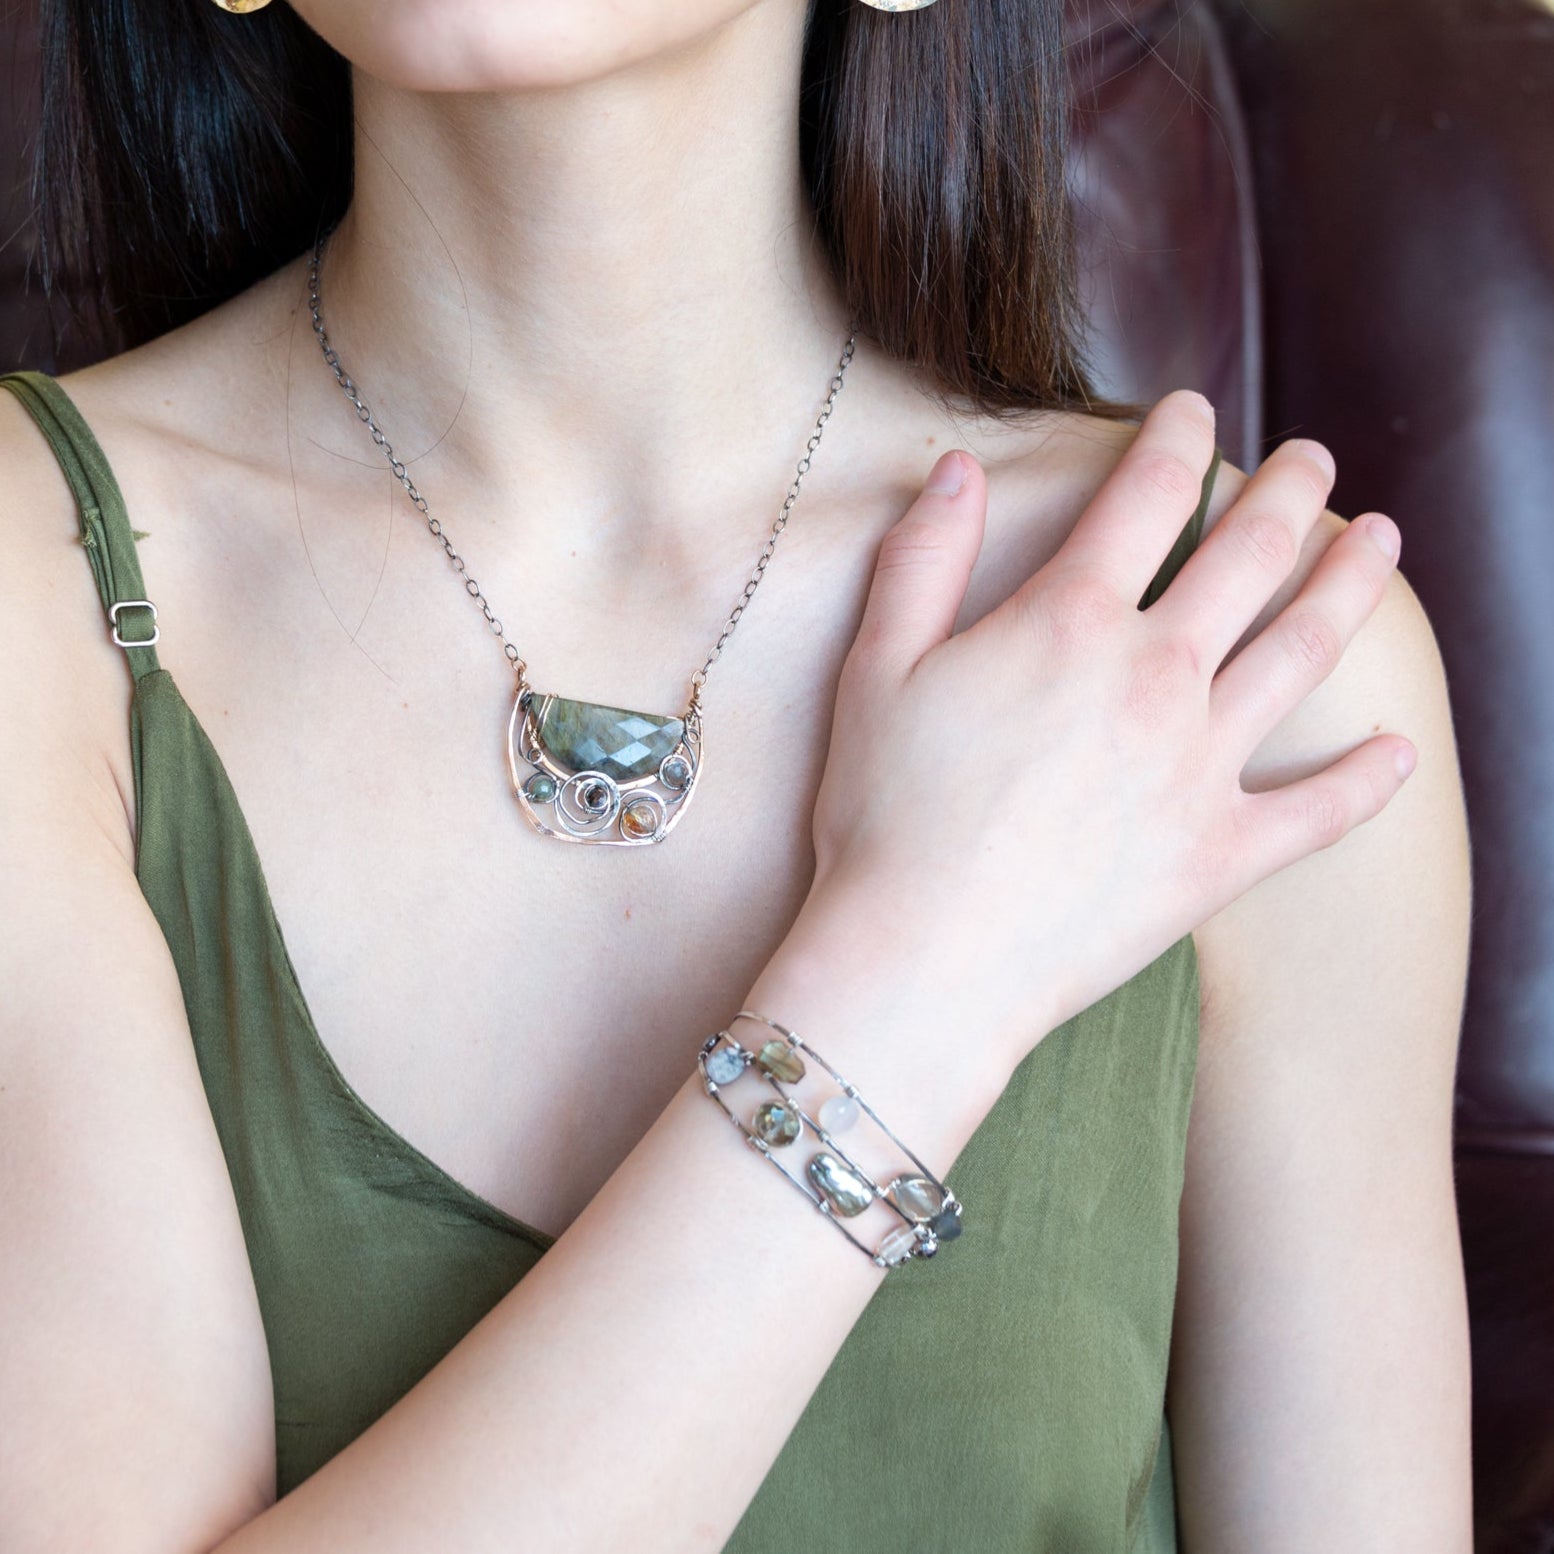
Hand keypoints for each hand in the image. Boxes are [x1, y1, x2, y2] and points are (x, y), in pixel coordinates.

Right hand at [784, 390, 1412, 1085]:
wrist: (924, 962)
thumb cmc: (885, 816)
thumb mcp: (876, 670)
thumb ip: (922, 560)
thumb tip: (955, 470)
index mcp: (1071, 622)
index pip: (1144, 496)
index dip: (1175, 438)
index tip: (1195, 409)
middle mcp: (1155, 677)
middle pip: (1248, 558)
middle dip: (1289, 493)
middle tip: (1314, 461)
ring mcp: (1201, 767)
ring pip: (1303, 653)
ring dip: (1351, 586)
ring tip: (1382, 540)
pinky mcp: (1221, 855)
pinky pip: (1318, 812)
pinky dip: (1364, 781)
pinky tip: (1399, 750)